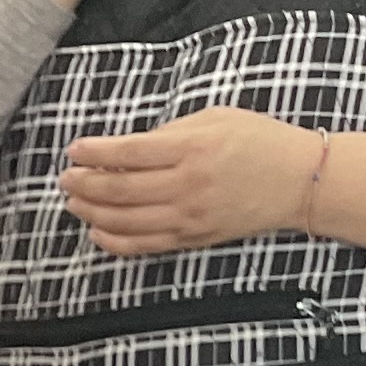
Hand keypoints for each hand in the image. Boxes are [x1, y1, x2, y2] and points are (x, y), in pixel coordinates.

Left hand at [61, 106, 325, 254]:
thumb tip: (124, 148)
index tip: (74, 150)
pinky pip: (142, 245)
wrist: (300, 180)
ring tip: (74, 200)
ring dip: (90, 211)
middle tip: (65, 177)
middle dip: (84, 183)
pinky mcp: (192, 238)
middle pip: (119, 189)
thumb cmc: (258, 141)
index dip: (94, 152)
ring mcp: (189, 216)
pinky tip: (96, 229)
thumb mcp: (216, 119)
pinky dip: (112, 240)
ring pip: (123, 220)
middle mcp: (188, 185)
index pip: (129, 152)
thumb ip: (170, 132)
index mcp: (194, 148)